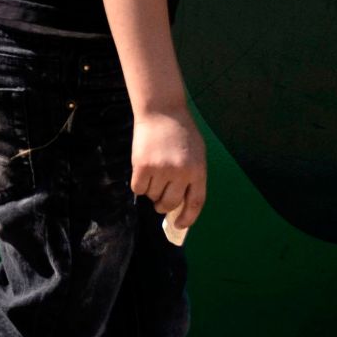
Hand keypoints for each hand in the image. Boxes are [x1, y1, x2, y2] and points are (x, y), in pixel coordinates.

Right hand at [132, 109, 206, 231]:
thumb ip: (192, 177)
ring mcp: (161, 169)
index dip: (187, 218)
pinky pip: (138, 188)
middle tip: (160, 201)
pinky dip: (139, 185)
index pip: (195, 203)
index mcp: (198, 171)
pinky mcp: (142, 166)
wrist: (162, 112)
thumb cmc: (181, 133)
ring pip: (152, 195)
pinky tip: (142, 173)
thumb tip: (181, 204)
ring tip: (153, 175)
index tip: (179, 225)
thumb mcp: (196, 155)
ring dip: (151, 191)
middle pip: (170, 203)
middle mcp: (181, 173)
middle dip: (163, 206)